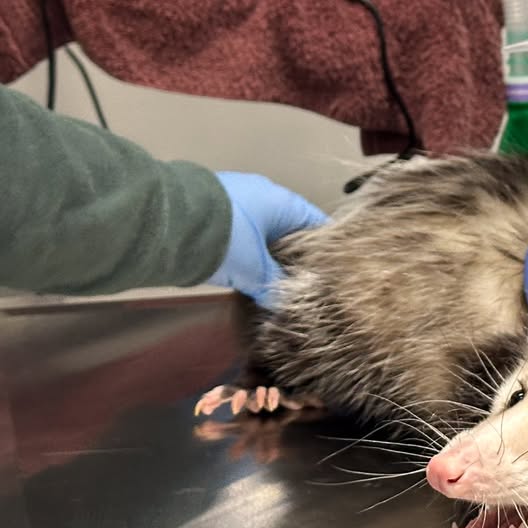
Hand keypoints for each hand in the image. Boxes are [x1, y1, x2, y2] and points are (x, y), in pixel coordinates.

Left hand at [207, 172, 329, 307]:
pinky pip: (239, 229)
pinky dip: (244, 247)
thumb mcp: (255, 270)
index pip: (318, 224)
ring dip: (266, 253)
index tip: (330, 274)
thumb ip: (274, 285)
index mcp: (283, 201)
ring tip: (270, 280)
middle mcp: (263, 193)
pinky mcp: (211, 205)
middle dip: (293, 255)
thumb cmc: (226, 240)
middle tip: (300, 283)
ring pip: (262, 229)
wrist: (166, 221)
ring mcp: (235, 196)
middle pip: (289, 228)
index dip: (326, 250)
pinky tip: (242, 268)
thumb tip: (285, 303)